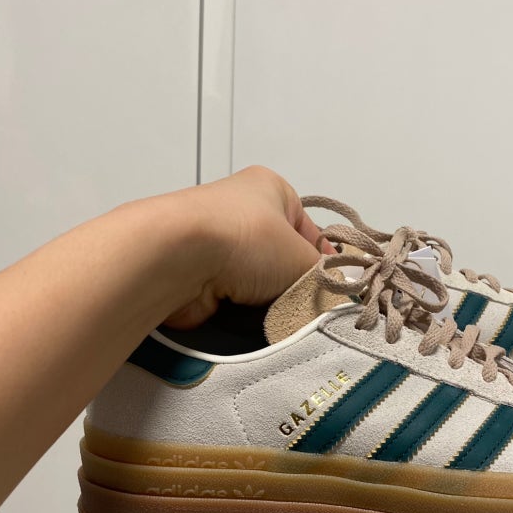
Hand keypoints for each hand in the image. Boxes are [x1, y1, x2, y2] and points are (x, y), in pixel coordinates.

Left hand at [160, 165, 332, 328]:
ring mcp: (217, 244)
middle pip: (283, 258)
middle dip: (296, 284)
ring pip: (259, 282)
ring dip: (270, 301)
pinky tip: (256, 323)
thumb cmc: (247, 240)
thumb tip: (331, 294)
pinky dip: (245, 313)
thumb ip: (323, 277)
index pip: (311, 230)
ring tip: (284, 317)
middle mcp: (242, 212)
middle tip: (312, 308)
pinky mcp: (199, 276)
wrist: (176, 258)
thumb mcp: (302, 256)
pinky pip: (234, 300)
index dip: (326, 262)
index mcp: (271, 189)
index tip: (336, 291)